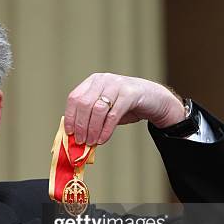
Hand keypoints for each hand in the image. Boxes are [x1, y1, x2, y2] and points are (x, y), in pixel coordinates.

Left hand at [64, 73, 185, 144]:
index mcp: (93, 82)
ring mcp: (116, 85)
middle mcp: (103, 80)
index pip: (74, 98)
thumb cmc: (125, 106)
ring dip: (92, 129)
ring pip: (98, 110)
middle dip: (81, 125)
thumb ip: (90, 117)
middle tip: (80, 141)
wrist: (154, 99)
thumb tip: (74, 136)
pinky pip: (113, 115)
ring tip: (91, 142)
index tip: (69, 133)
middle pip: (84, 104)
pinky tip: (102, 140)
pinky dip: (106, 130)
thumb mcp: (104, 108)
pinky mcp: (130, 94)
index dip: (70, 117)